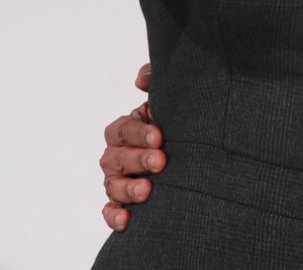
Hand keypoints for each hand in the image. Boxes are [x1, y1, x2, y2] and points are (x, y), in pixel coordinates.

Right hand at [101, 63, 163, 231]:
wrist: (192, 153)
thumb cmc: (176, 124)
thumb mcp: (169, 99)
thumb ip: (155, 81)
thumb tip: (141, 81)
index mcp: (125, 129)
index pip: (123, 129)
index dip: (138, 132)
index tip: (160, 136)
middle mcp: (116, 155)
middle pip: (117, 158)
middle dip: (138, 159)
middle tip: (161, 161)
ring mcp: (117, 180)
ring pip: (112, 185)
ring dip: (128, 189)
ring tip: (147, 191)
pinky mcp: (122, 203)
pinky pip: (110, 211)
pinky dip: (114, 216)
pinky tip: (126, 221)